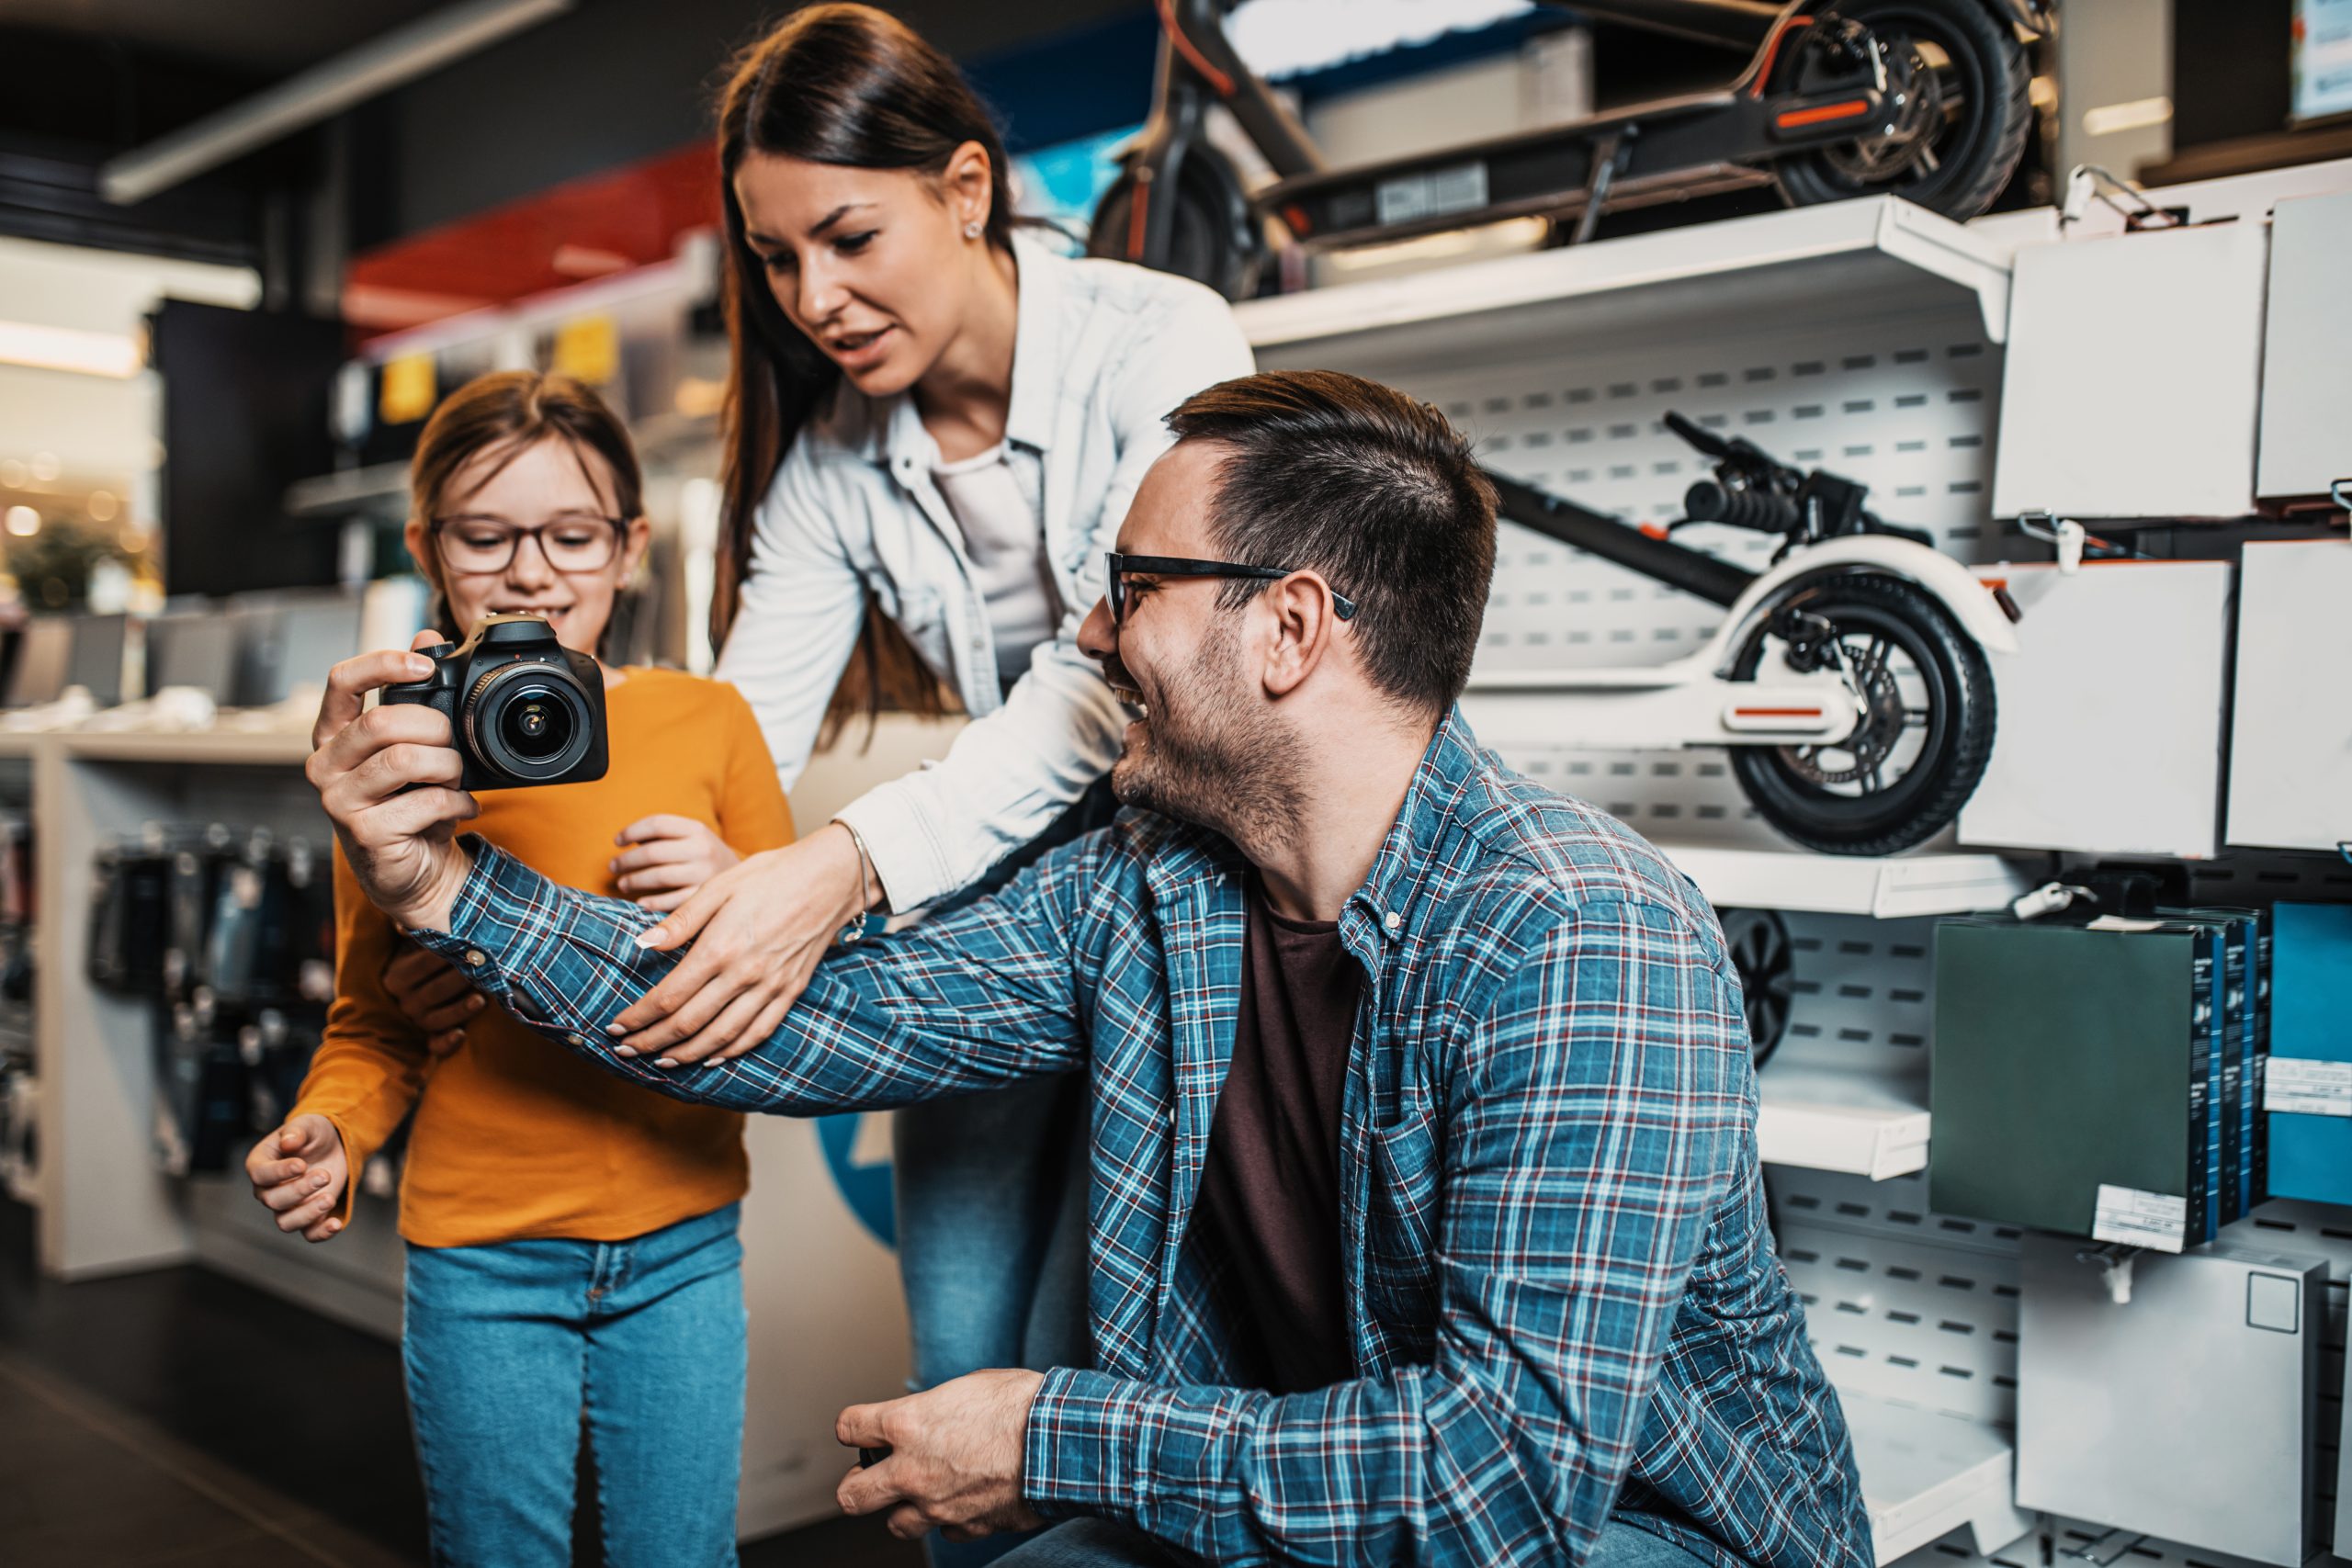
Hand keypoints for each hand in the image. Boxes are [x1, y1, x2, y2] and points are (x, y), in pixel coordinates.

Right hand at [245, 1114, 348, 1242]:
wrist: (333, 1146)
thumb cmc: (313, 1134)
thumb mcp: (308, 1124)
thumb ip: (297, 1131)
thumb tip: (288, 1143)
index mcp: (261, 1164)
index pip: (260, 1175)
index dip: (279, 1173)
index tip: (301, 1164)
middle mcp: (268, 1190)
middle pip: (273, 1201)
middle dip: (299, 1190)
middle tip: (324, 1176)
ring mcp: (287, 1207)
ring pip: (286, 1223)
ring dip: (307, 1214)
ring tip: (329, 1198)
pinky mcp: (308, 1216)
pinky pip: (309, 1234)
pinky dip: (321, 1233)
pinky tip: (335, 1224)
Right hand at [307, 633, 479, 931]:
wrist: (414, 869)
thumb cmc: (410, 802)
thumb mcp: (416, 744)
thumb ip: (418, 695)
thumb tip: (428, 635)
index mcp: (334, 734)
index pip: (342, 682)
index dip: (383, 664)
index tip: (425, 665)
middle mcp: (326, 764)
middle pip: (382, 721)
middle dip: (435, 729)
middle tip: (454, 748)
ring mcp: (339, 800)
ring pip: (404, 759)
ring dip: (448, 767)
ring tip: (456, 780)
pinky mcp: (363, 832)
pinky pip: (423, 801)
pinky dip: (456, 802)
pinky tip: (461, 807)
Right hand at [383, 941, 484, 1056]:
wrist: (426, 985)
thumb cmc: (423, 959)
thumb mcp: (414, 945)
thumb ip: (412, 932)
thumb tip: (403, 926)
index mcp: (396, 977)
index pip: (422, 965)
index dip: (444, 954)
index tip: (467, 943)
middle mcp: (405, 1002)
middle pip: (435, 991)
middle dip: (460, 979)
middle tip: (484, 967)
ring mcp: (417, 1022)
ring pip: (439, 1018)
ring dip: (460, 1009)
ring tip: (482, 998)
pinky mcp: (430, 1038)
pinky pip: (436, 1046)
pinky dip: (447, 1043)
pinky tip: (461, 1034)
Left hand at [607, 824, 866, 1068]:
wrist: (829, 879)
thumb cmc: (770, 875)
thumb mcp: (719, 886)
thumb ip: (680, 921)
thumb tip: (642, 944)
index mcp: (720, 947)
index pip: (669, 997)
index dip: (638, 1017)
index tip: (616, 1026)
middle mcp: (744, 975)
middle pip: (688, 1023)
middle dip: (652, 1042)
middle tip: (626, 1050)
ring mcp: (770, 987)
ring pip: (721, 1036)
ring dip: (686, 1054)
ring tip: (661, 1061)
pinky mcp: (790, 992)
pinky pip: (757, 1033)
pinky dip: (731, 1051)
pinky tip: (712, 1057)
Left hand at [610, 814, 742, 913]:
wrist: (747, 882)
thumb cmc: (707, 859)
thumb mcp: (694, 839)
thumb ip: (665, 836)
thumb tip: (627, 842)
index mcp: (698, 830)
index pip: (657, 824)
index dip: (631, 831)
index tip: (617, 841)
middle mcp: (703, 850)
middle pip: (652, 852)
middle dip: (626, 860)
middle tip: (614, 867)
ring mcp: (704, 875)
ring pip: (657, 876)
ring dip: (633, 881)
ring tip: (623, 884)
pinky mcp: (704, 899)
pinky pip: (669, 902)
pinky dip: (650, 903)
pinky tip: (640, 902)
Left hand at [836, 1370, 1046, 1542]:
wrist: (1061, 1440)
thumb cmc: (1019, 1404)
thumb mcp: (966, 1386)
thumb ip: (934, 1409)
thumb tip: (927, 1417)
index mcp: (907, 1425)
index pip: (848, 1428)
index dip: (853, 1427)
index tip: (861, 1428)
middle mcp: (913, 1471)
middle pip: (852, 1495)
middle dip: (856, 1484)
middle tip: (872, 1475)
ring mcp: (938, 1506)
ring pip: (896, 1525)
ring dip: (904, 1509)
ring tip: (920, 1493)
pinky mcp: (968, 1527)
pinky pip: (946, 1531)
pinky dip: (951, 1519)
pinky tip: (966, 1499)